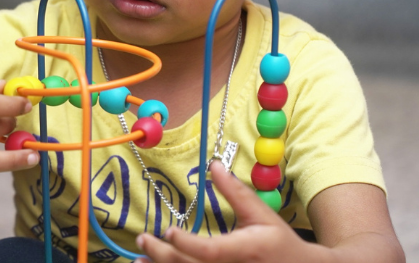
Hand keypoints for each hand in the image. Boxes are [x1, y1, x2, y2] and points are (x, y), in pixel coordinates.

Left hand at [135, 161, 328, 262]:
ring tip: (139, 258)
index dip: (186, 243)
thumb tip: (214, 165)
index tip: (168, 230)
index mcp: (243, 250)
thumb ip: (235, 192)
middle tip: (142, 238)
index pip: (209, 251)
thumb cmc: (279, 242)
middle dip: (161, 253)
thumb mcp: (260, 214)